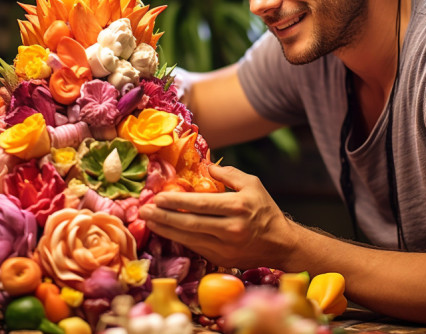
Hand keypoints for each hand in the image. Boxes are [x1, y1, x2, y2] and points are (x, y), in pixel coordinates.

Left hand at [138, 164, 292, 268]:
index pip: (200, 204)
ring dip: (165, 230)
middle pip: (190, 224)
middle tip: (143, 210)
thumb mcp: (252, 184)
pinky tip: (164, 231)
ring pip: (189, 238)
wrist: (281, 244)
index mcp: (238, 207)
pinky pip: (195, 247)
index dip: (176, 202)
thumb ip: (228, 174)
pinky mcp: (221, 259)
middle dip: (163, 217)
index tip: (157, 197)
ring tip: (148, 220)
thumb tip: (206, 166)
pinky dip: (178, 239)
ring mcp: (225, 247)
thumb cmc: (265, 210)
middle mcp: (231, 228)